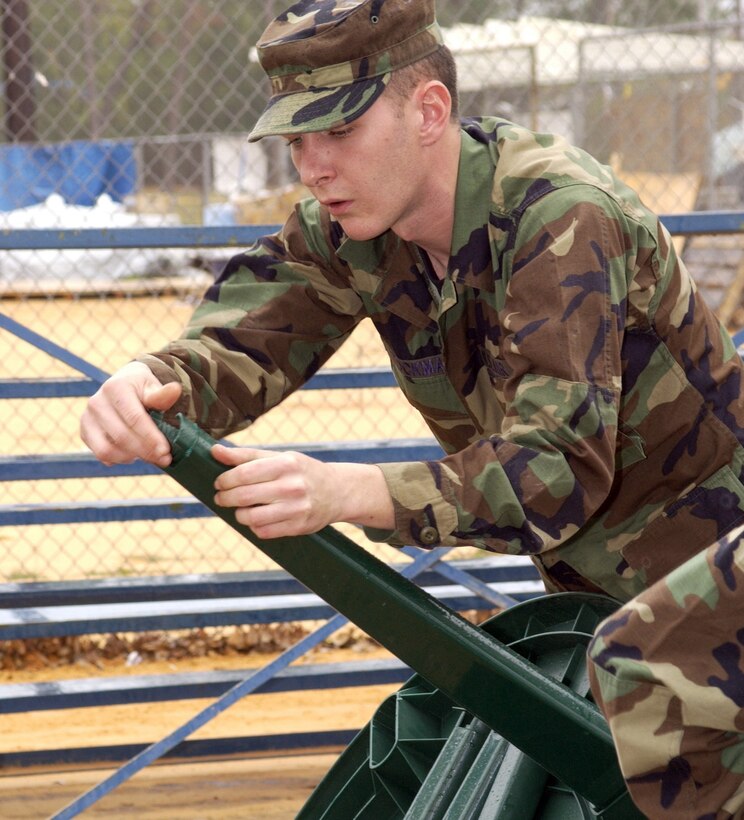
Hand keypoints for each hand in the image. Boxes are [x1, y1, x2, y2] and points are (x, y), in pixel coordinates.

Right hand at [80, 361, 181, 465]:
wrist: (124, 385)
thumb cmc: (143, 389)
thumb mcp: (153, 387)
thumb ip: (162, 395)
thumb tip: (175, 390)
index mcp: (115, 387)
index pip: (134, 418)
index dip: (151, 437)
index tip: (166, 450)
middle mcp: (96, 402)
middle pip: (121, 436)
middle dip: (145, 451)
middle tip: (164, 459)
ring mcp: (87, 418)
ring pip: (107, 449)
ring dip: (132, 457)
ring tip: (150, 455)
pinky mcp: (85, 432)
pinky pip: (100, 454)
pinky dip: (119, 459)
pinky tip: (134, 455)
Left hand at [212, 444, 394, 538]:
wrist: (336, 491)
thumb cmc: (300, 471)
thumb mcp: (279, 457)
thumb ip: (246, 455)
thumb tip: (215, 451)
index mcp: (286, 464)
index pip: (243, 473)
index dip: (225, 480)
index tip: (218, 482)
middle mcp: (292, 486)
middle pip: (244, 496)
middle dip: (226, 498)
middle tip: (221, 497)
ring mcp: (297, 508)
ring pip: (251, 518)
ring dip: (239, 515)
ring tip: (239, 509)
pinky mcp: (298, 527)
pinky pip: (264, 532)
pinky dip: (254, 526)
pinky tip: (257, 519)